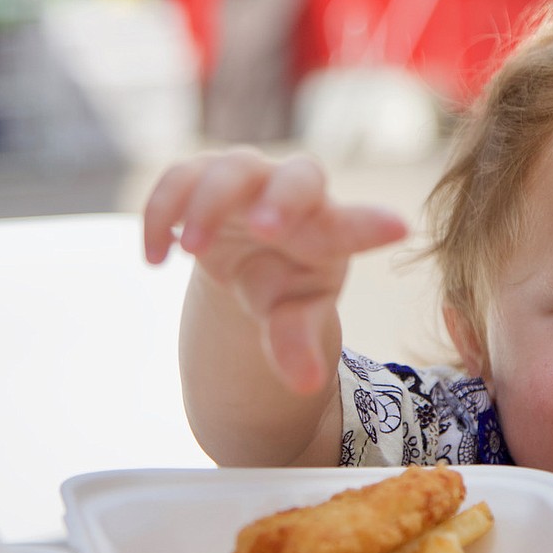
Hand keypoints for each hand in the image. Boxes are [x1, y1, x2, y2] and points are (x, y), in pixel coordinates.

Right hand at [143, 148, 407, 392]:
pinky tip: (155, 257)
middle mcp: (295, 196)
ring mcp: (248, 179)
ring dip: (209, 204)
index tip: (398, 228)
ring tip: (189, 250)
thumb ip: (297, 344)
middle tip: (265, 230)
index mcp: (328, 233)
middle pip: (299, 176)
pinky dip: (162, 210)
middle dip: (283, 200)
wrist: (243, 262)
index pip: (353, 226)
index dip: (370, 226)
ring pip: (232, 167)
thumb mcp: (292, 320)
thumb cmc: (283, 289)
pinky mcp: (203, 176)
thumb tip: (304, 384)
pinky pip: (180, 177)